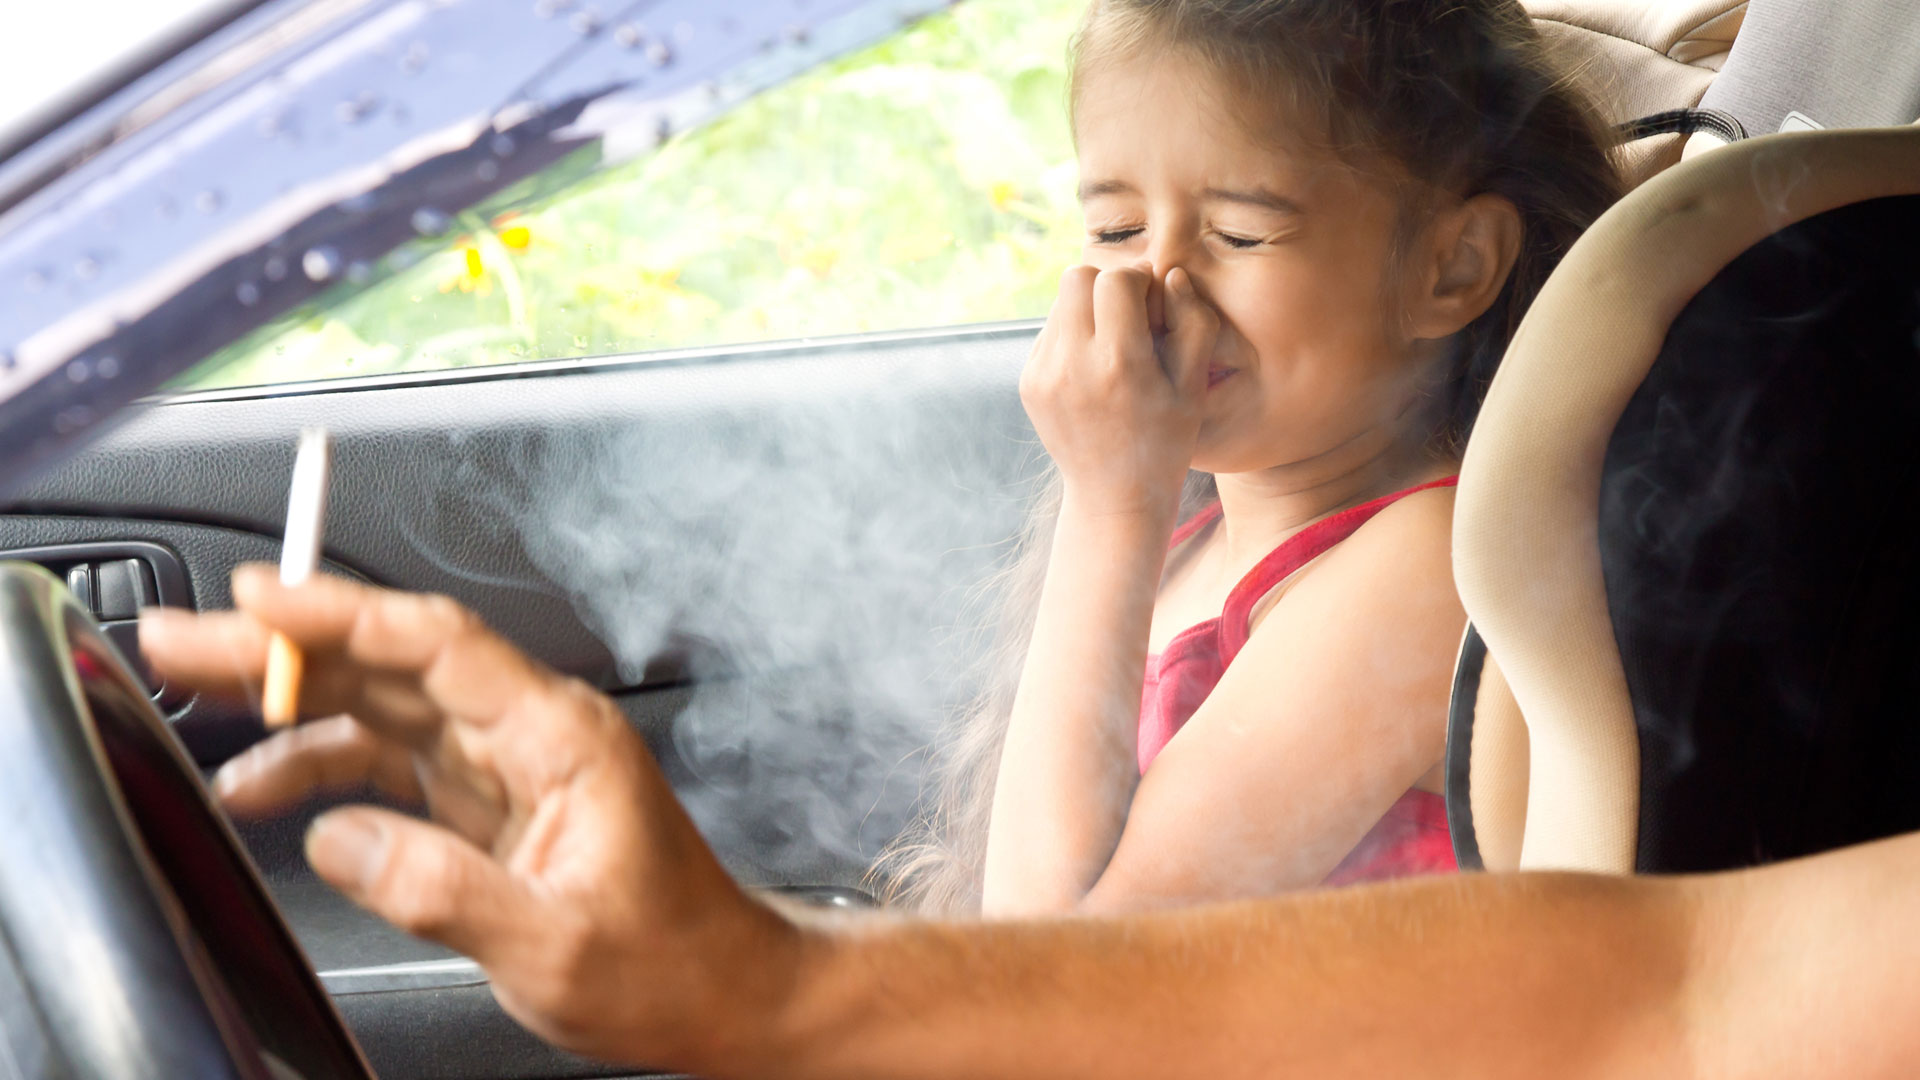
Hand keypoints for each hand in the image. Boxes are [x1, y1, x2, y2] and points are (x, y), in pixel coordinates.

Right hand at [140, 566, 799, 1070]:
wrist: (717, 993)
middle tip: (186, 638)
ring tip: (194, 699)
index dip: (343, 614)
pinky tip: (263, 782)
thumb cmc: (669, 963)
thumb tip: (344, 841)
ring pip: (382, 704)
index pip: (438, 646)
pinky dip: (323, 764)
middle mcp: (529, 733)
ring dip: (288, 699)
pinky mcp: (487, 801)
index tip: (259, 600)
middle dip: (284, 645)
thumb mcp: (555, 944)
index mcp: (560, 738)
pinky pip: (392, 760)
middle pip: (391, 663)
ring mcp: (505, 764)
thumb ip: (444, 889)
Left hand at [1019, 265, 1219, 519]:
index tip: (1153, 305)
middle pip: (1077, 277)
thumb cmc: (1166, 439)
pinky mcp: (1028, 383)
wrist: (1114, 496)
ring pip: (1060, 302)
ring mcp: (1043, 375)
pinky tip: (1095, 369)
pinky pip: (1050, 332)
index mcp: (1119, 364)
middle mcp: (1072, 365)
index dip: (1139, 281)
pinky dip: (1073, 336)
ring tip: (1114, 345)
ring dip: (1089, 309)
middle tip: (1130, 315)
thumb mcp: (1193, 386)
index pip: (1114, 280)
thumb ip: (1193, 323)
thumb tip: (1171, 275)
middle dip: (1107, 285)